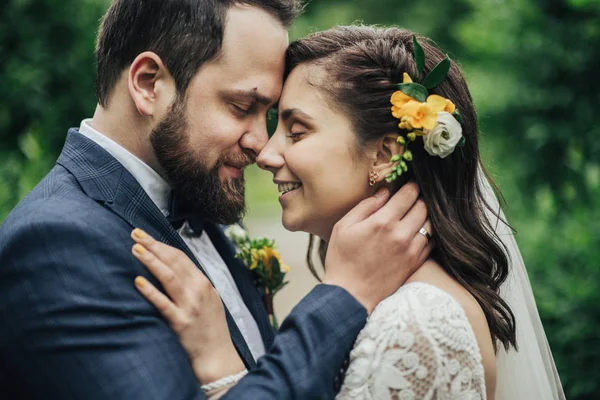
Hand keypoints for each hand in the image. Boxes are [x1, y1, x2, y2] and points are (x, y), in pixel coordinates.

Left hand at [130, 228, 244, 383]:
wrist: (217, 357)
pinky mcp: (180, 323)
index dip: (162, 245)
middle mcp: (198, 291)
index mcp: (204, 284)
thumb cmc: (210, 329)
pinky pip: (163, 304)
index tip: (146, 236)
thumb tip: (173, 269)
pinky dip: (150, 291)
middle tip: (135, 233)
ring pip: (168, 277)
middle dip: (153, 245)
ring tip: (135, 249)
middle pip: (174, 262)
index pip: (181, 257)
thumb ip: (193, 285)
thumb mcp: (209, 301)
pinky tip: (137, 281)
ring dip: (151, 261)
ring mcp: (190, 306)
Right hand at [323, 183, 431, 312]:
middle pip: (423, 206)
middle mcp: (401, 234)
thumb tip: (384, 192)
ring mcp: (411, 250)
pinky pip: (431, 243)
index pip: (408, 194)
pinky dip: (427, 234)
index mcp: (383, 221)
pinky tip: (417, 233)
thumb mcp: (343, 227)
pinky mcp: (415, 264)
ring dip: (425, 216)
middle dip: (419, 198)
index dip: (411, 185)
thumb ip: (365, 206)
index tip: (410, 183)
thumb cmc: (342, 260)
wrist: (350, 295)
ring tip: (416, 214)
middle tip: (413, 197)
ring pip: (430, 224)